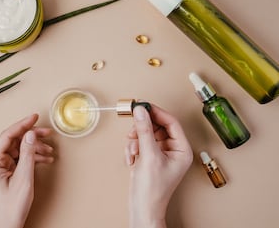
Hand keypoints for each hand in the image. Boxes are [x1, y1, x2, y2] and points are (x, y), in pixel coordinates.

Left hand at [0, 114, 53, 227]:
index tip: (34, 117)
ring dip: (34, 149)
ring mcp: (1, 169)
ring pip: (19, 150)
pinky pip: (20, 160)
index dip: (21, 124)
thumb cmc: (10, 208)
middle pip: (14, 142)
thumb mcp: (23, 179)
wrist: (7, 226)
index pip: (7, 136)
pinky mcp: (7, 174)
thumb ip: (27, 154)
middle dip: (31, 137)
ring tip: (49, 150)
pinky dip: (33, 158)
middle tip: (47, 132)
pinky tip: (45, 159)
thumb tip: (30, 135)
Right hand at [125, 104, 192, 227]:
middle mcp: (173, 150)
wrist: (142, 208)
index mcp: (182, 150)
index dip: (157, 112)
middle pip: (157, 127)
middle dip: (143, 130)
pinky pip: (140, 143)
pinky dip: (132, 148)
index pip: (171, 122)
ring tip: (133, 151)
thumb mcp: (148, 156)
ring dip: (136, 141)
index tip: (143, 106)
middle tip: (133, 129)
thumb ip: (144, 131)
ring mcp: (161, 153)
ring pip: (146, 134)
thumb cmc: (152, 190)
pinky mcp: (150, 157)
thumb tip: (141, 111)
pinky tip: (132, 159)